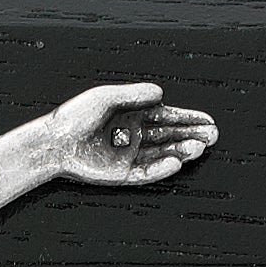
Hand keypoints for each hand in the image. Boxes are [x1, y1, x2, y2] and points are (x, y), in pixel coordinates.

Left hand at [48, 82, 217, 188]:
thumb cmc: (74, 117)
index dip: (188, 118)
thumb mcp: (106, 98)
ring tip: (199, 148)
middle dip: (191, 135)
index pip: (167, 116)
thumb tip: (160, 93)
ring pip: (162, 154)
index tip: (207, 120)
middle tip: (212, 135)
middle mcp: (133, 134)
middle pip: (169, 136)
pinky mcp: (120, 173)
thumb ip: (134, 94)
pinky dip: (161, 168)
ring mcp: (128, 154)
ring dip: (181, 151)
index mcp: (132, 114)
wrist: (53, 143)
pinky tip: (175, 163)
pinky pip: (146, 172)